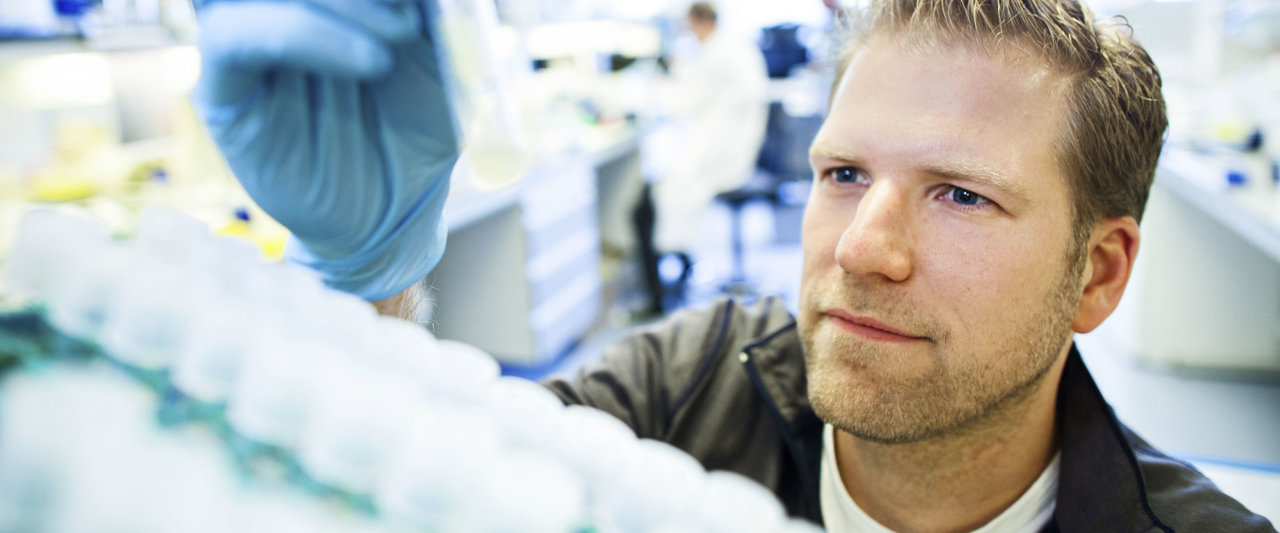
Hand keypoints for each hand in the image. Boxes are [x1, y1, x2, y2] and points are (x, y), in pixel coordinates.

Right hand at [193, 0, 457, 300]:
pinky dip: (305, 34)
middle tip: (412, 10)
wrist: (400, 204)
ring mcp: (243, 38)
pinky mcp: (222, 86)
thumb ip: (417, 7)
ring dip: (340, 0)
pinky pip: (235, 37)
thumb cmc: (413, 124)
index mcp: (319, 1)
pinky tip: (372, 61)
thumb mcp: (433, 50)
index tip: (421, 2)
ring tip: (403, 32)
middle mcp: (273, 7)